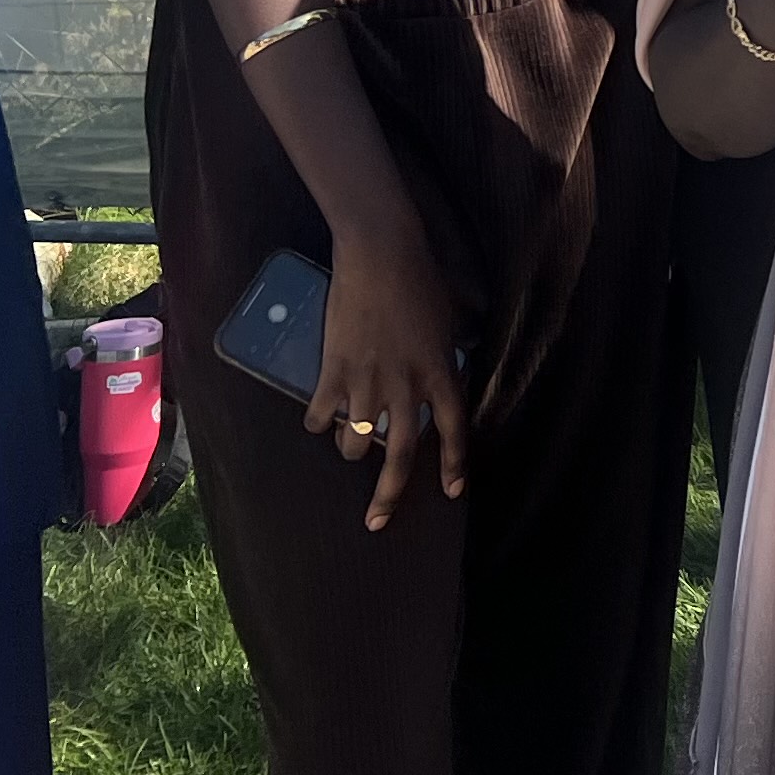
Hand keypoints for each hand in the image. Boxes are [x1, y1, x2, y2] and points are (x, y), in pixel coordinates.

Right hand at [308, 227, 469, 531]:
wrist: (381, 253)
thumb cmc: (420, 280)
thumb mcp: (446, 323)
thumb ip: (441, 361)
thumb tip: (435, 385)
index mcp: (440, 371)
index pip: (453, 429)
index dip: (455, 464)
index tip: (454, 491)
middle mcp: (406, 385)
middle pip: (401, 454)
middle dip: (389, 494)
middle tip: (377, 521)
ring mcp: (368, 380)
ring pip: (355, 441)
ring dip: (350, 447)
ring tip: (349, 441)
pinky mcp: (333, 370)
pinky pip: (321, 415)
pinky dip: (319, 422)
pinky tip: (320, 418)